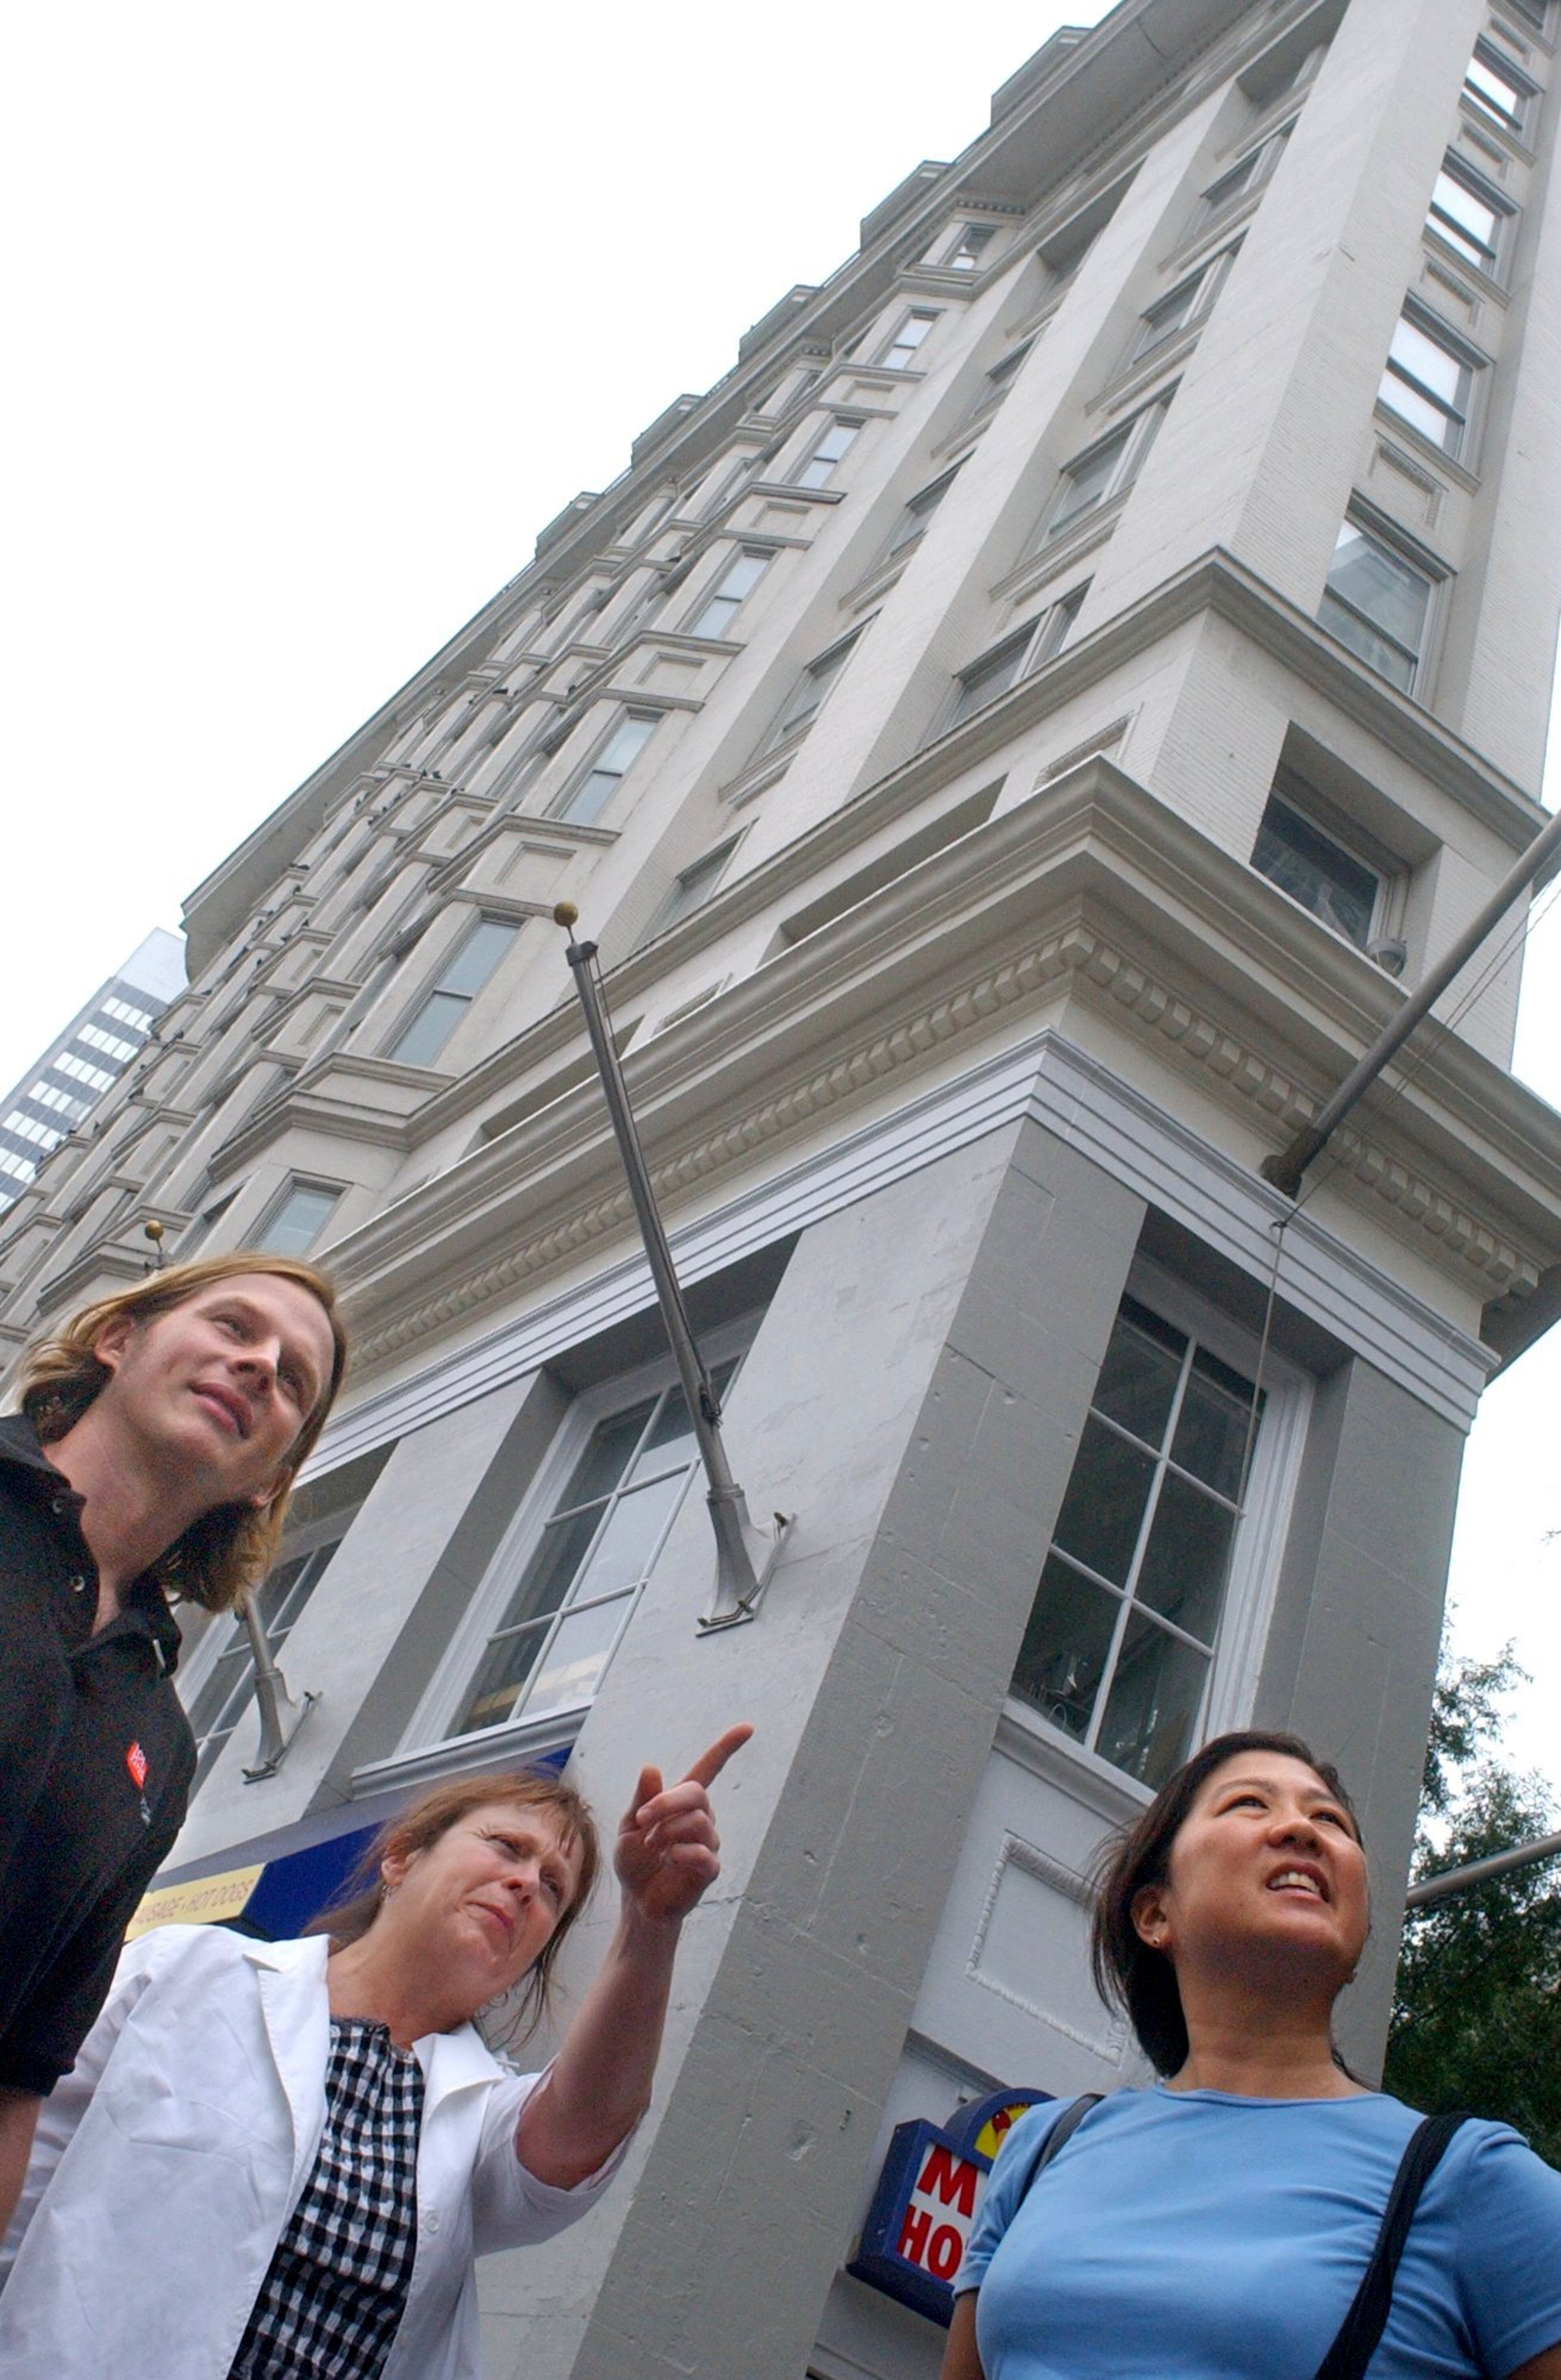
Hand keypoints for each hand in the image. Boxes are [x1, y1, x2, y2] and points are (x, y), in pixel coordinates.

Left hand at [615, 1724, 752, 1925]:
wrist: (637, 1901)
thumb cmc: (635, 1861)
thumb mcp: (628, 1826)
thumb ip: (641, 1799)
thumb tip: (651, 1767)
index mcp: (681, 1802)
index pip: (709, 1768)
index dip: (727, 1747)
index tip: (748, 1727)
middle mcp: (701, 1817)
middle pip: (696, 1793)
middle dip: (666, 1803)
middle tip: (641, 1820)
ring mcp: (708, 1842)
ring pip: (697, 1822)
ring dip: (667, 1833)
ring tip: (653, 1848)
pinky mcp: (710, 1868)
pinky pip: (703, 1853)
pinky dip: (680, 1855)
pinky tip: (669, 1861)